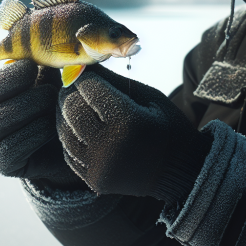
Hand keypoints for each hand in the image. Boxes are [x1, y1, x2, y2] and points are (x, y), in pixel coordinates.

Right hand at [0, 59, 85, 189]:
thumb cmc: (60, 104)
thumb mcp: (50, 77)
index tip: (31, 64)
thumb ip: (39, 60)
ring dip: (24, 108)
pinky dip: (33, 134)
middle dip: (9, 88)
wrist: (77, 143)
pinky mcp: (4, 165)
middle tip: (41, 80)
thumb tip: (31, 35)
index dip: (2, 74)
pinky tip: (53, 125)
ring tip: (52, 100)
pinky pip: (9, 150)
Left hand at [57, 64, 211, 201]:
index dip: (85, 77)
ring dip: (66, 114)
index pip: (90, 89)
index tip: (86, 71)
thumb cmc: (169, 129)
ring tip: (75, 103)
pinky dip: (69, 137)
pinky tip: (78, 126)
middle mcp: (109, 146)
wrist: (180, 172)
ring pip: (65, 132)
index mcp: (127, 121)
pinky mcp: (94, 180)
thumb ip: (116, 81)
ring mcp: (99, 167)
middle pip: (72, 109)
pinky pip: (69, 153)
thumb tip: (87, 64)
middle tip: (75, 84)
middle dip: (71, 93)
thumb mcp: (150, 98)